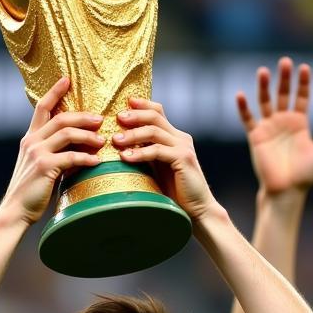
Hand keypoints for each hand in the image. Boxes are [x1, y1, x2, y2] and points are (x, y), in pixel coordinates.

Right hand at [0, 77, 103, 223]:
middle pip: (61, 118)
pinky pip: (71, 157)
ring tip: (102, 140)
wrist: (15, 210)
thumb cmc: (31, 190)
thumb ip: (54, 153)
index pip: (42, 107)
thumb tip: (78, 148)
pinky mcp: (45, 167)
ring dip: (88, 136)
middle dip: (83, 116)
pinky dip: (86, 158)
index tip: (67, 79)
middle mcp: (32, 141)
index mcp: (30, 138)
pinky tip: (97, 161)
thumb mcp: (40, 165)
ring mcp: (37, 153)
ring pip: (67, 134)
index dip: (55, 92)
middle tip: (101, 119)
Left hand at [113, 99, 218, 221]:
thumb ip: (146, 154)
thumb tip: (121, 146)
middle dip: (134, 115)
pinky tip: (126, 157)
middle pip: (154, 117)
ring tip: (115, 140)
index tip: (124, 103)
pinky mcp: (183, 159)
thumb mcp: (157, 168)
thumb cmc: (175, 192)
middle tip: (117, 118)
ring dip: (132, 134)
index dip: (141, 105)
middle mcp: (180, 138)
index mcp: (174, 137)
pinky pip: (157, 150)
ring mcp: (183, 147)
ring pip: (154, 131)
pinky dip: (140, 152)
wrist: (197, 209)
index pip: (158, 112)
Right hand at [236, 58, 312, 197]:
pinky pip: (248, 119)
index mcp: (300, 124)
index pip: (302, 97)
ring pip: (265, 102)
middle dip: (284, 78)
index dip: (303, 83)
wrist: (286, 191)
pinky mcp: (256, 137)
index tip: (304, 68)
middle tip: (285, 62)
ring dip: (264, 86)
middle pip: (283, 94)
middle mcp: (284, 122)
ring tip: (263, 71)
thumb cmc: (305, 176)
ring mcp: (269, 128)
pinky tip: (241, 95)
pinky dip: (243, 108)